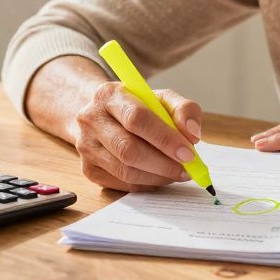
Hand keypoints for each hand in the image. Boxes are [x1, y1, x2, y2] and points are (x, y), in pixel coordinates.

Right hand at [74, 82, 203, 191]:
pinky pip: (122, 183)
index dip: (165, 138)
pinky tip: (159, 176)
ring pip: (125, 171)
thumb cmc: (137, 105)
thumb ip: (183, 109)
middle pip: (128, 149)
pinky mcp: (88, 169)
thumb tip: (193, 135)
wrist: (102, 114)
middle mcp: (91, 120)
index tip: (189, 153)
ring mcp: (86, 146)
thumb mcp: (161, 97)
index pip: (137, 119)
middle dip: (163, 163)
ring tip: (177, 172)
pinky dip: (146, 184)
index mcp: (108, 95)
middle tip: (188, 169)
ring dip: (157, 176)